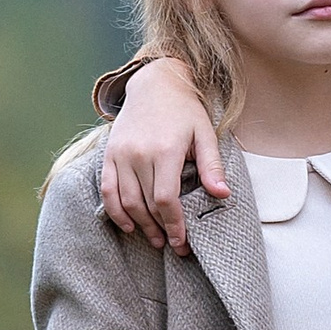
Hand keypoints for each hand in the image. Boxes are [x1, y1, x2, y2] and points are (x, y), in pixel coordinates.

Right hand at [97, 57, 225, 256]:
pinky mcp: (109, 154)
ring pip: (126, 201)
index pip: (166, 199)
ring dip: (140, 225)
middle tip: (174, 245)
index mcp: (166, 150)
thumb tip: (222, 195)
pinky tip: (129, 225)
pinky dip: (115, 211)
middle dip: (161, 229)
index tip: (182, 241)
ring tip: (155, 238)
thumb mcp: (204, 133)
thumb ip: (212, 165)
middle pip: (146, 204)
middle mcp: (139, 154)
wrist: (155, 83)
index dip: (174, 224)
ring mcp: (121, 154)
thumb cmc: (185, 110)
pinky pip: (107, 189)